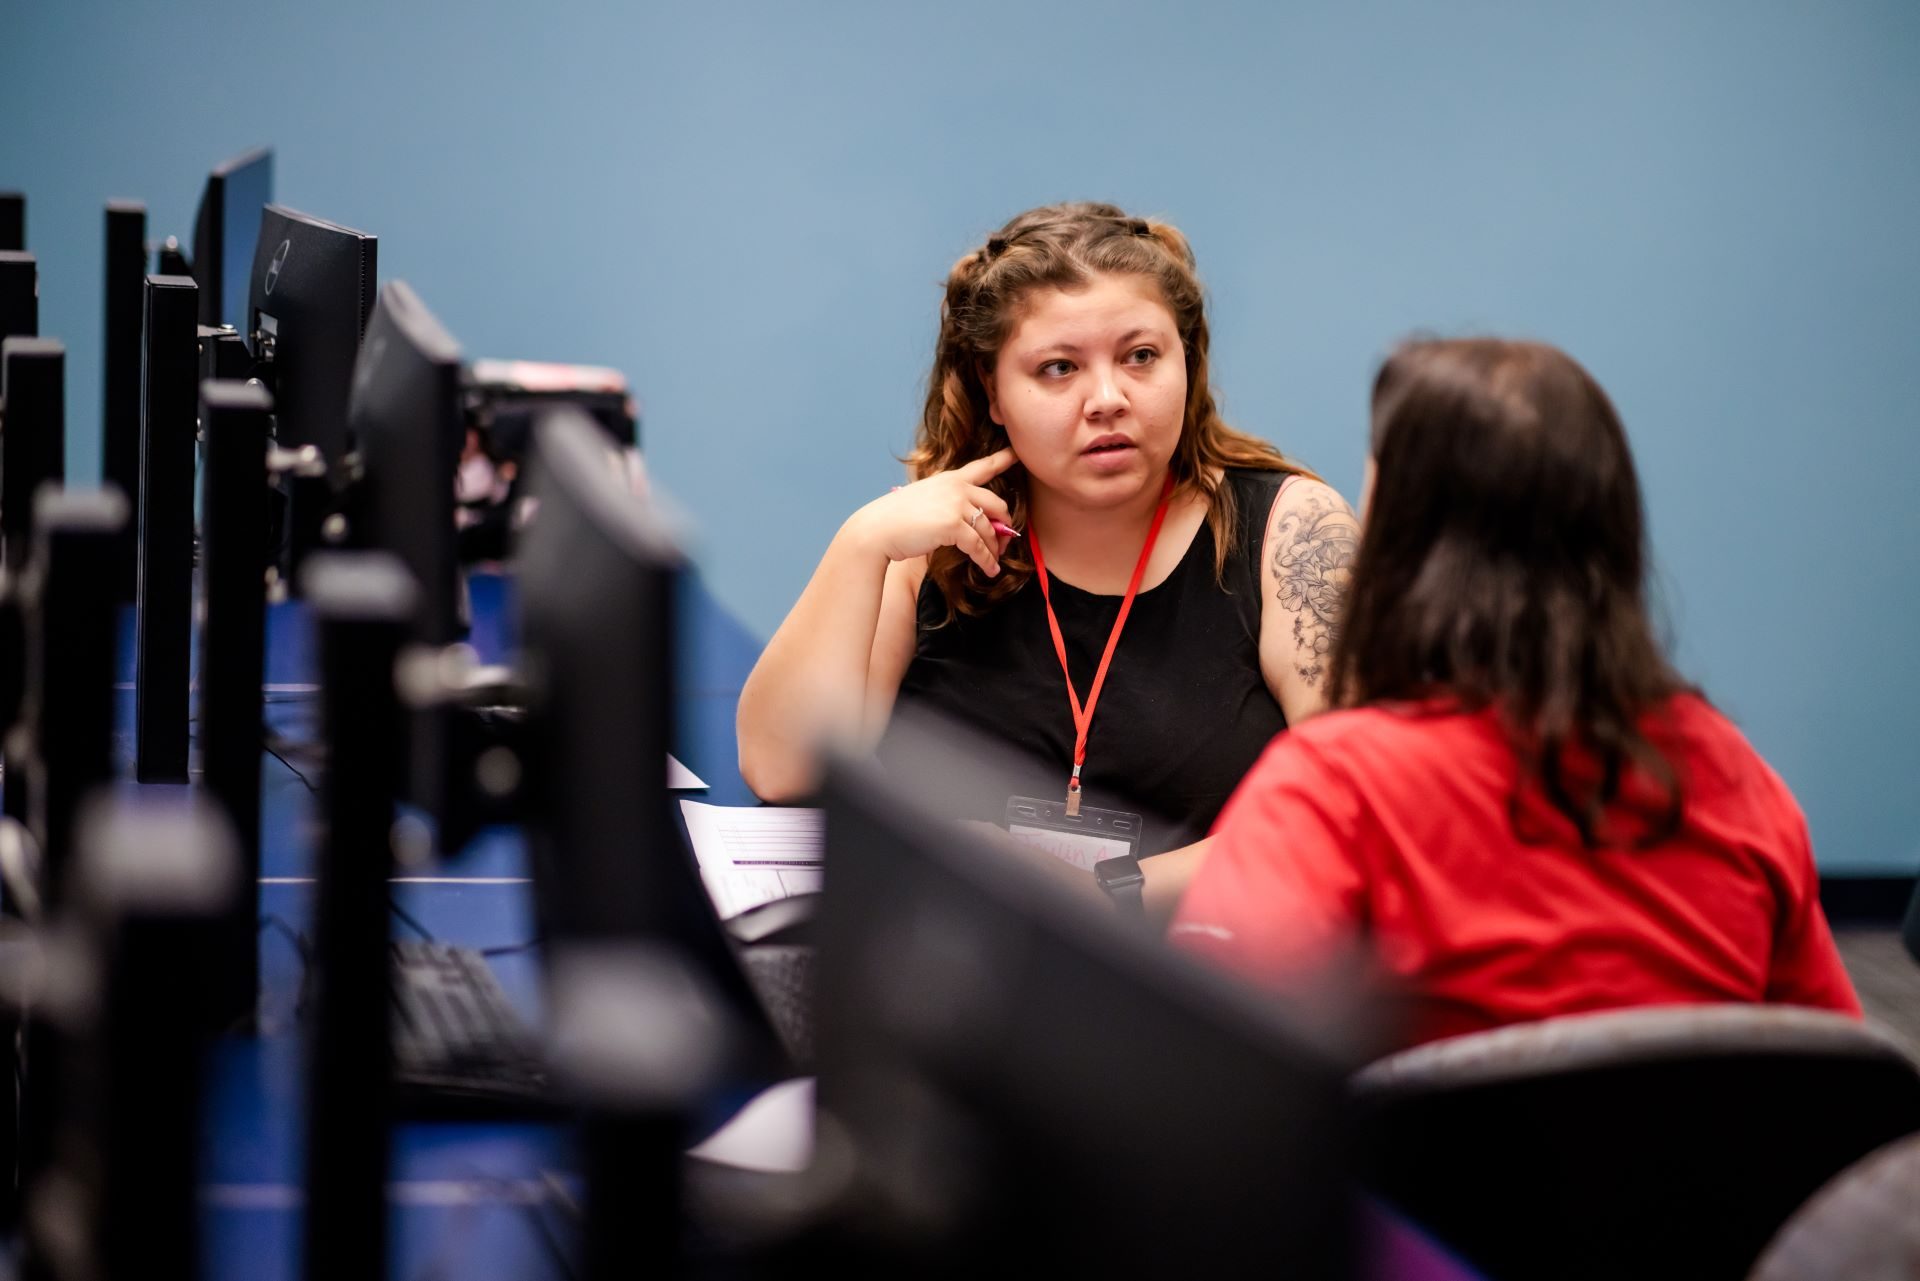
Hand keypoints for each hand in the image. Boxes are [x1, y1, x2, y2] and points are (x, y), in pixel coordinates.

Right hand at [851, 447, 1019, 575]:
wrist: (877, 530)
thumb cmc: (897, 519)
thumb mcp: (925, 500)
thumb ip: (952, 505)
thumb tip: (977, 524)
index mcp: (950, 478)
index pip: (983, 466)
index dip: (1003, 459)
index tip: (1017, 452)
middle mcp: (957, 487)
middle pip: (997, 504)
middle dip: (1004, 524)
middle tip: (1003, 541)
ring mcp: (956, 505)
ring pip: (989, 529)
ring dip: (994, 549)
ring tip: (994, 562)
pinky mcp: (953, 526)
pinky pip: (979, 546)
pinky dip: (987, 560)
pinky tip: (990, 570)